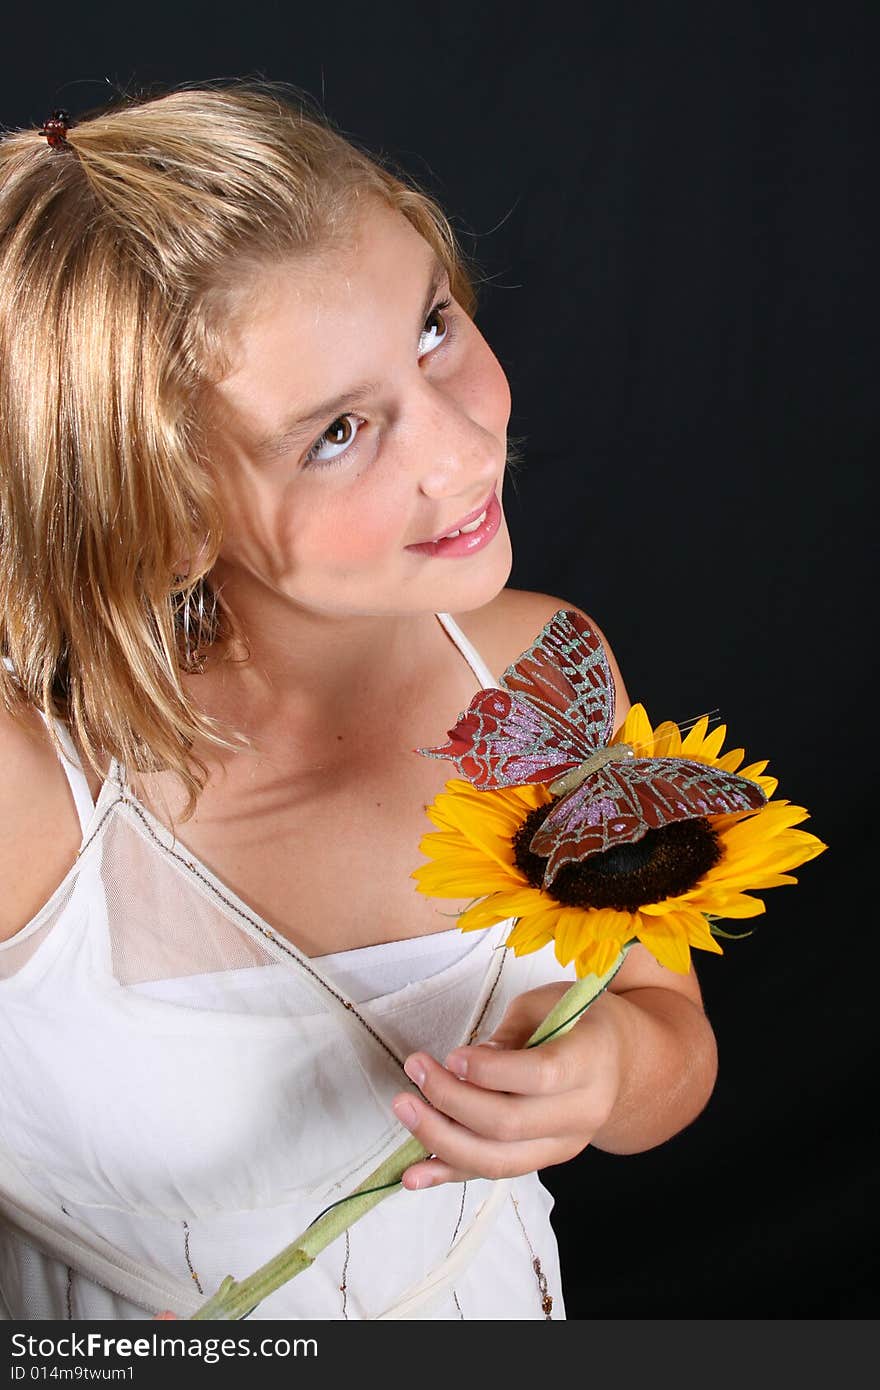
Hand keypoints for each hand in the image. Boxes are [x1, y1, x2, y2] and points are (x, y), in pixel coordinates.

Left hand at [391, 982, 623, 1189]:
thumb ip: (511, 1033)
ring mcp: (563, 1145)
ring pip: (498, 1160)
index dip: (490, 1071)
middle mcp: (581, 1113)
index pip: (539, 1076)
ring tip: (404, 1110)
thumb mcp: (549, 1004)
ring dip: (442, 1139)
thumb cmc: (579, 1020)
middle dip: (451, 1101)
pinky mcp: (543, 1161)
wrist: (621, 1061)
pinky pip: (492, 1174)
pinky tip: (413, 1174)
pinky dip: (449, 1174)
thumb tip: (467, 1064)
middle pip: (509, 1124)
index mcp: (589, 1062)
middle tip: (414, 1070)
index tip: (451, 1056)